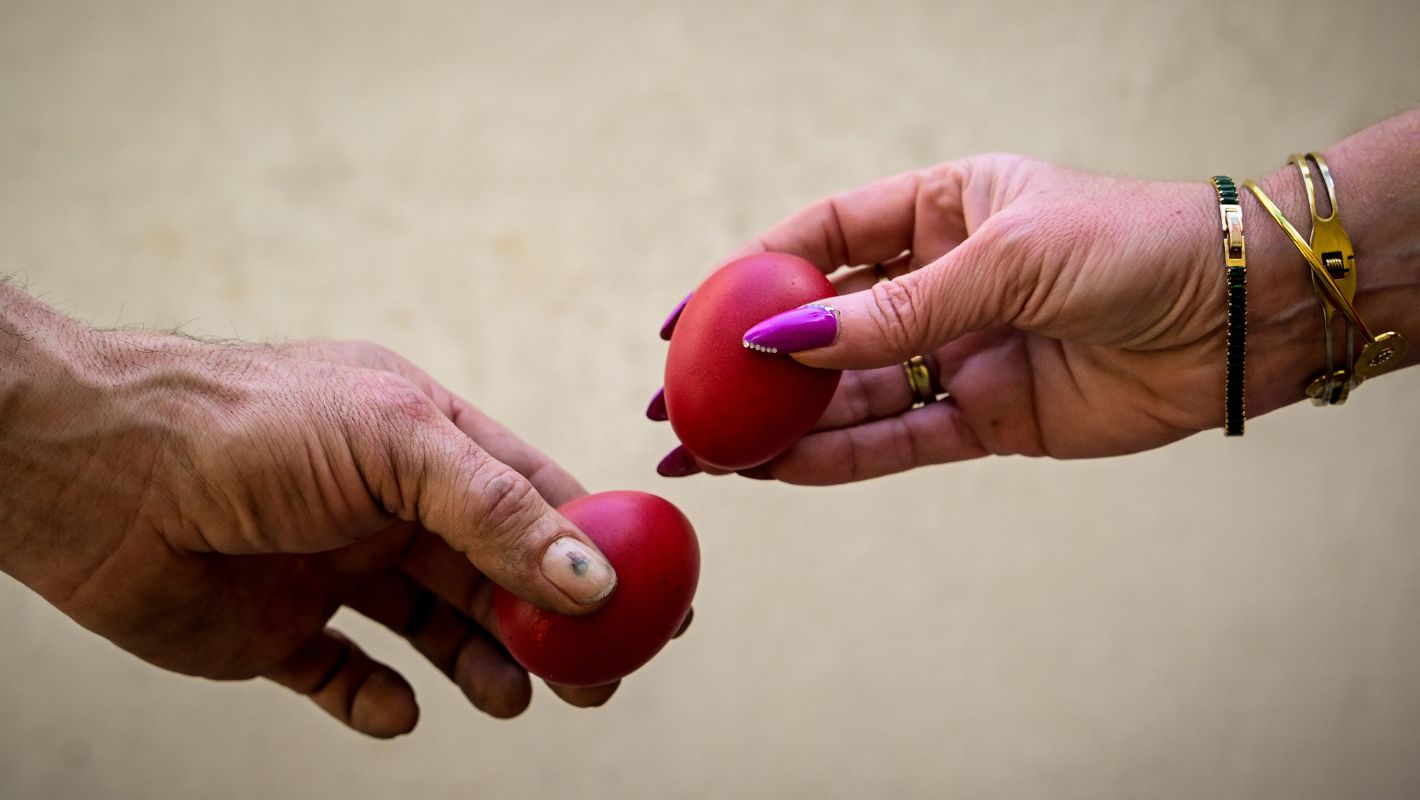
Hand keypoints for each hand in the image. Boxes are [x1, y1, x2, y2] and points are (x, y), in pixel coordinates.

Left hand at [0, 315, 633, 736]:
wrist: (94, 472)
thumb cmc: (249, 428)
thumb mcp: (397, 447)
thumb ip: (498, 513)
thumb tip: (593, 578)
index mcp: (426, 443)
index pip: (537, 499)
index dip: (600, 550)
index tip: (655, 602)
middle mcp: (386, 505)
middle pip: (496, 576)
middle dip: (547, 629)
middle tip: (592, 683)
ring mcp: (332, 567)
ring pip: (434, 630)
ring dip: (480, 667)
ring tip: (506, 698)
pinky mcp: (276, 629)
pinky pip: (346, 675)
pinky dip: (379, 701)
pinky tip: (396, 709)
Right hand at [651, 154, 1340, 482]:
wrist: (1241, 317)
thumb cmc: (1134, 247)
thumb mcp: (1006, 259)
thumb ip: (894, 308)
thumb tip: (783, 340)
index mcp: (938, 210)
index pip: (817, 239)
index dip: (744, 278)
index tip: (684, 321)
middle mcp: (939, 281)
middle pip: (819, 328)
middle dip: (746, 369)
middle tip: (675, 407)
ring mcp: (958, 352)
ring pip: (848, 396)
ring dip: (779, 428)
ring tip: (708, 455)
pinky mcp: (988, 417)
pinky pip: (898, 440)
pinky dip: (838, 459)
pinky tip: (778, 473)